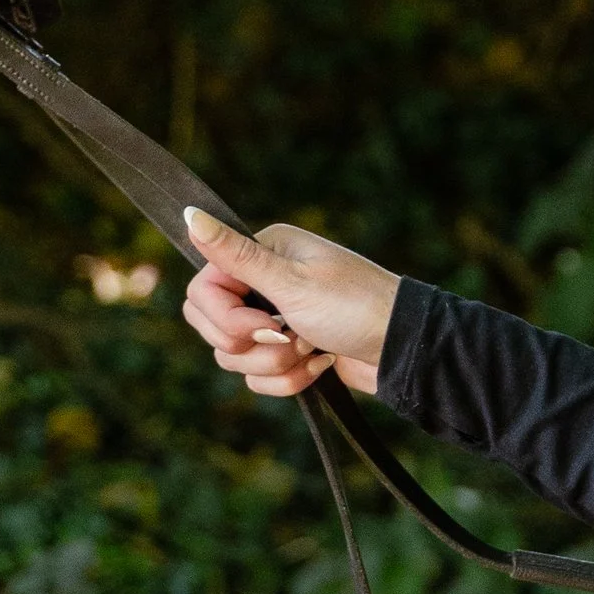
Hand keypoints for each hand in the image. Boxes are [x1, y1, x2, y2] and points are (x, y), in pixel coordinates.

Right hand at [180, 210, 398, 401]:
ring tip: (312, 351)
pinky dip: (289, 380)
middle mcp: (263, 283)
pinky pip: (258, 378)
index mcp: (262, 254)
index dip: (225, 317)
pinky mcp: (286, 352)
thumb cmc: (355, 306)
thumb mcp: (292, 281)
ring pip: (234, 357)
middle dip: (249, 346)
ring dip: (274, 365)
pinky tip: (322, 365)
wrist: (403, 350)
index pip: (202, 290)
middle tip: (290, 339)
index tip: (265, 323)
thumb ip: (235, 255)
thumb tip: (190, 213)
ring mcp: (274, 319)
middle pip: (211, 326)